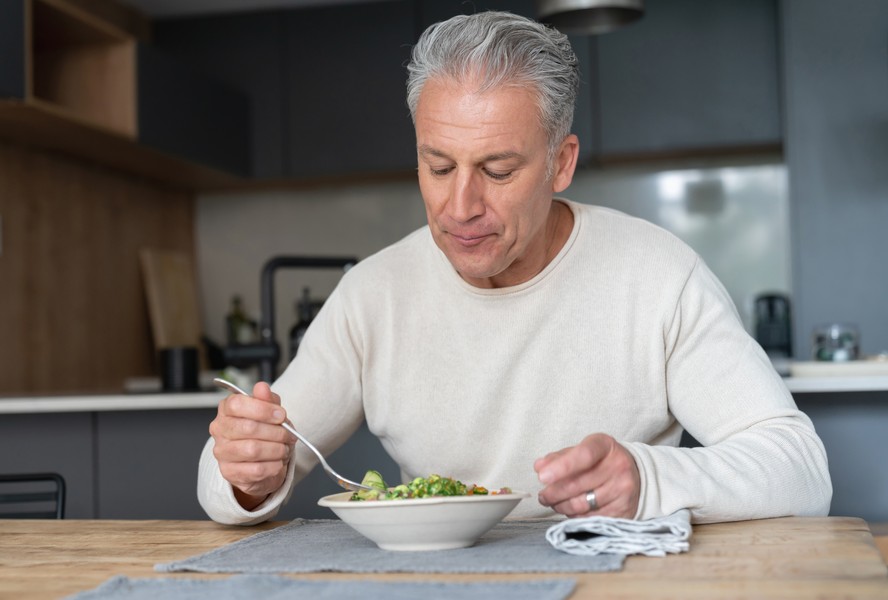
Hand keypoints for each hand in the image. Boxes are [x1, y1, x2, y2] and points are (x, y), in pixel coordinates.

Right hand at [208, 381, 294, 509]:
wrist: (259, 461)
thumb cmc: (263, 432)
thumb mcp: (269, 411)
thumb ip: (267, 399)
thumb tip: (262, 387)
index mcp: (226, 409)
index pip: (237, 404)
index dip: (263, 409)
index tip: (281, 415)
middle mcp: (219, 430)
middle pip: (248, 428)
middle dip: (276, 432)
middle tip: (288, 435)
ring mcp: (222, 452)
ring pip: (253, 450)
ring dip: (276, 450)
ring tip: (284, 449)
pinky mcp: (229, 472)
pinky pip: (256, 469)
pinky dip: (273, 466)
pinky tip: (277, 462)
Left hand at [534, 433, 639, 518]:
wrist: (636, 476)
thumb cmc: (602, 462)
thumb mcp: (584, 451)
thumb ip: (560, 457)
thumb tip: (539, 466)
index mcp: (605, 446)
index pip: (584, 455)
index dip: (561, 467)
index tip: (542, 476)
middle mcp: (618, 467)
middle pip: (577, 484)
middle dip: (553, 493)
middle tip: (543, 495)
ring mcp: (623, 490)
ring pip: (581, 505)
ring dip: (561, 506)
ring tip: (554, 503)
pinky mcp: (623, 511)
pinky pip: (590, 518)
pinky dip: (575, 516)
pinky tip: (571, 510)